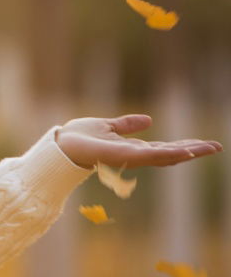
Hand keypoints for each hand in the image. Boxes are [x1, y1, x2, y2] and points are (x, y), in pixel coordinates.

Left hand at [55, 114, 222, 169]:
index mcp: (132, 148)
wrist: (60, 144)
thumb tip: (149, 119)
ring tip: (207, 147)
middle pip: (170, 153)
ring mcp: (130, 157)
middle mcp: (134, 154)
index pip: (165, 147)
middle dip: (193, 150)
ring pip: (164, 156)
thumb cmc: (79, 137)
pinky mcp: (123, 157)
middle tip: (217, 146)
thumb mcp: (107, 125)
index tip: (204, 143)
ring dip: (186, 151)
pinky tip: (183, 150)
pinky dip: (167, 153)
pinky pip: (149, 156)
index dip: (185, 145)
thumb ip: (127, 125)